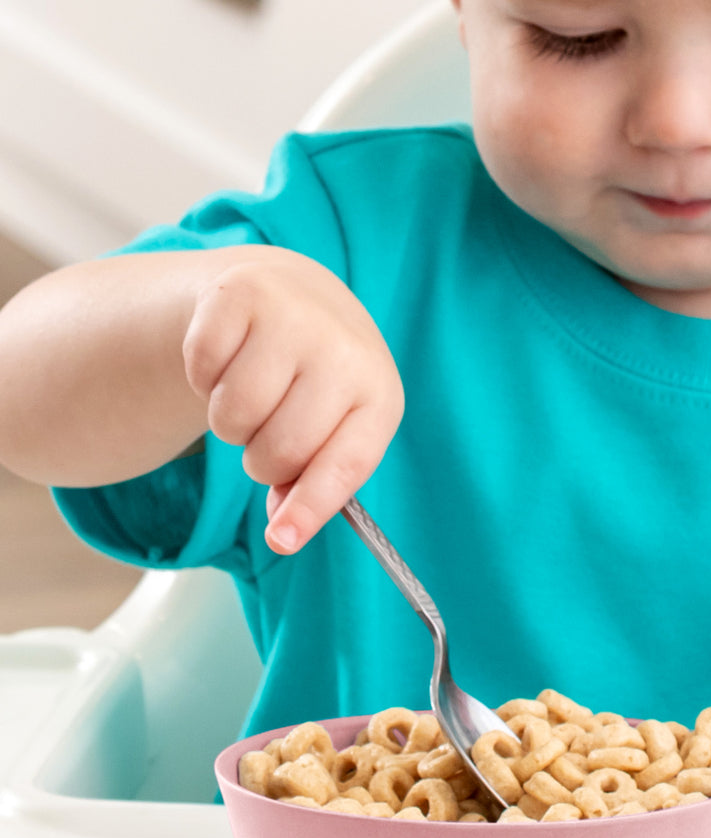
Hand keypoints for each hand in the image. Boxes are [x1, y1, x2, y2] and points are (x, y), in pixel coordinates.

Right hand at [182, 248, 403, 553]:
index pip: (345, 464)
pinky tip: (229, 360)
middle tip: (268, 432)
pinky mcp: (240, 292)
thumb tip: (282, 533)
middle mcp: (344, 351)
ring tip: (252, 396)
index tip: (282, 541)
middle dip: (261, 459)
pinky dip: (202, 379)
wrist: (296, 295)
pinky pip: (200, 370)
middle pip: (279, 450)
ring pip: (233, 416)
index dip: (310, 507)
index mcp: (379, 394)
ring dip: (229, 423)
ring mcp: (294, 317)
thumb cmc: (319, 382)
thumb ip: (313, 482)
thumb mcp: (334, 428)